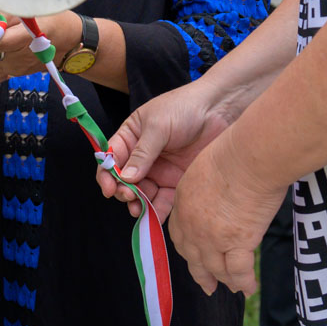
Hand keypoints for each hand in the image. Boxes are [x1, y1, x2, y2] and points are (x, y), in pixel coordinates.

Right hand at [96, 80, 233, 219]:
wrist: (219, 110)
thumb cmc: (184, 108)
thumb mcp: (158, 127)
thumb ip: (142, 153)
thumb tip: (125, 178)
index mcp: (131, 137)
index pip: (112, 158)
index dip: (106, 174)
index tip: (108, 188)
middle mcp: (143, 156)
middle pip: (125, 179)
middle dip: (122, 191)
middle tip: (128, 197)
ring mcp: (160, 169)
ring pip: (142, 193)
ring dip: (137, 204)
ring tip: (138, 210)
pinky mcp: (177, 180)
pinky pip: (164, 199)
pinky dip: (158, 210)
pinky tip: (154, 217)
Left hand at [166, 136, 285, 296]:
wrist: (249, 155)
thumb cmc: (235, 151)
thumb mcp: (206, 167)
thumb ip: (206, 186)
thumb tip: (218, 192)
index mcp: (183, 202)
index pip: (180, 233)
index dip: (188, 248)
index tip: (194, 257)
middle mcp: (192, 224)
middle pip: (193, 256)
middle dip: (200, 273)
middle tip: (207, 285)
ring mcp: (212, 236)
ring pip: (215, 268)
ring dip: (223, 281)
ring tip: (232, 289)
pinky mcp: (237, 242)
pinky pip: (238, 271)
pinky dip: (243, 282)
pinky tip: (249, 289)